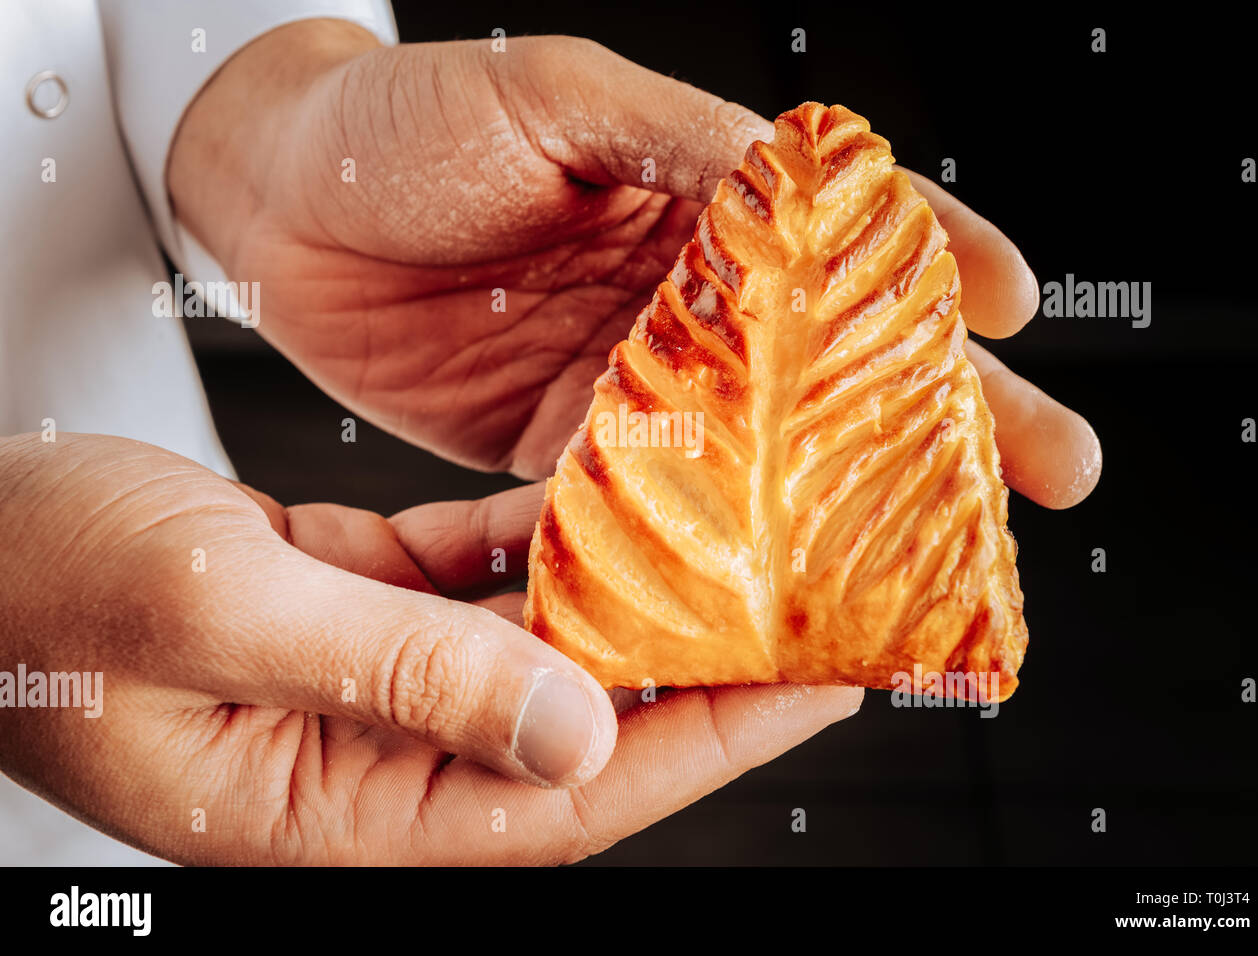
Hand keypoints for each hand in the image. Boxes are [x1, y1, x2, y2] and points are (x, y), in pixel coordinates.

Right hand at [0, 434, 860, 863]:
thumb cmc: (28, 586)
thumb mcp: (216, 615)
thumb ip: (397, 673)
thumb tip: (572, 731)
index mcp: (332, 802)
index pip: (566, 795)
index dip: (703, 742)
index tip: (810, 685)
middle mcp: (362, 751)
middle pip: (568, 725)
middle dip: (690, 670)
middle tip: (804, 609)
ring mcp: (356, 679)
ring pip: (524, 648)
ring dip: (616, 598)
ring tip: (726, 548)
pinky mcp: (341, 605)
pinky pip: (463, 581)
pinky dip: (525, 543)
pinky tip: (589, 500)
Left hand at [169, 25, 1099, 504]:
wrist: (278, 206)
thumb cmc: (404, 121)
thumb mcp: (552, 99)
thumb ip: (678, 141)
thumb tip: (804, 178)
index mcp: (700, 199)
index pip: (848, 237)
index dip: (939, 268)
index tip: (1011, 311)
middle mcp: (689, 300)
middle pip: (842, 365)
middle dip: (948, 416)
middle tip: (1049, 470)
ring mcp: (637, 386)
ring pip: (770, 453)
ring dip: (854, 504)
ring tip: (940, 551)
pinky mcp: (570, 456)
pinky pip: (659, 511)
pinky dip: (717, 550)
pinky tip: (774, 586)